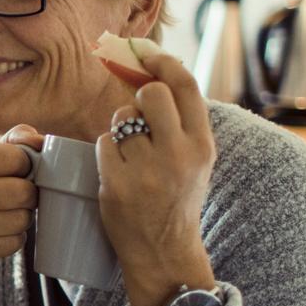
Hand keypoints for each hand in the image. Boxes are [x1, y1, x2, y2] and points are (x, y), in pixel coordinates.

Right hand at [0, 125, 43, 290]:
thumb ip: (17, 141)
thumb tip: (39, 140)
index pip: (16, 158)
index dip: (26, 167)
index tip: (15, 174)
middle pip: (22, 192)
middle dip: (28, 197)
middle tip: (15, 199)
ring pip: (21, 220)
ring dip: (21, 220)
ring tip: (3, 217)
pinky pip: (13, 243)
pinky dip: (12, 240)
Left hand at [96, 50, 216, 305]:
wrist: (165, 250)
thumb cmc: (177, 198)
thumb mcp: (194, 159)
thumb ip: (181, 123)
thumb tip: (154, 74)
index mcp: (202, 145)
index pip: (186, 86)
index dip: (164, 62)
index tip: (148, 54)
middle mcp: (179, 154)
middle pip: (151, 93)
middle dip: (138, 98)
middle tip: (139, 117)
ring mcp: (148, 170)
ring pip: (122, 117)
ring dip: (120, 128)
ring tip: (131, 154)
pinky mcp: (118, 184)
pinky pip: (104, 143)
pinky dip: (106, 151)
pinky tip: (117, 170)